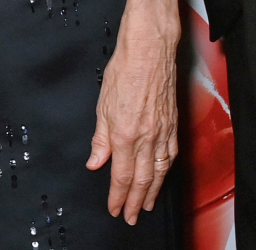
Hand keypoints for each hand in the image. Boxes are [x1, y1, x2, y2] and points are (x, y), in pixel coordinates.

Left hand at [86, 0, 179, 224]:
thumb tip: (95, 162)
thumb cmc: (123, 71)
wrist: (149, 51)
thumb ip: (100, 138)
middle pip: (142, 179)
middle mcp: (147, 137)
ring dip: (153, 191)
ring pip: (159, 171)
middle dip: (136, 201)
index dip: (118, 196)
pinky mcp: (172, 125)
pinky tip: (161, 177)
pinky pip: (170, 156)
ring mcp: (163, 132)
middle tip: (131, 217)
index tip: (115, 209)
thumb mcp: (102, 105)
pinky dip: (165, 172)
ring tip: (147, 205)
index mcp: (126, 134)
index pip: (121, 175)